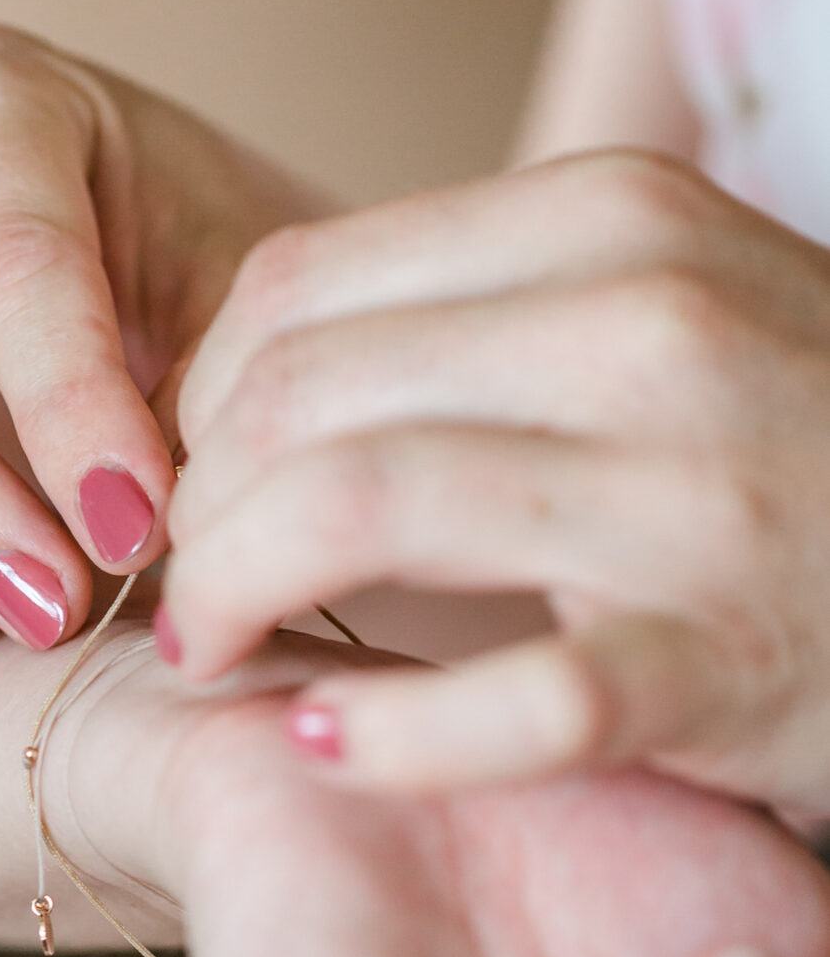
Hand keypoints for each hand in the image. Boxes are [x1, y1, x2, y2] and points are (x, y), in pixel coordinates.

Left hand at [163, 150, 829, 808]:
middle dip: (194, 502)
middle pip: (300, 392)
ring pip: (361, 503)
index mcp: (612, 217)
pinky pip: (517, 698)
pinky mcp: (722, 657)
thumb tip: (230, 375)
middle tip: (186, 583)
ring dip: (236, 590)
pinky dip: (393, 732)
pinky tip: (327, 739)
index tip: (187, 478)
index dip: (195, 396)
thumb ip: (469, 314)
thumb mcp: (652, 305)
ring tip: (216, 649)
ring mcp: (698, 490)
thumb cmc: (791, 437)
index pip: (297, 286)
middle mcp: (653, 323)